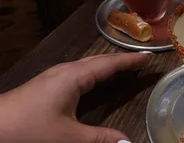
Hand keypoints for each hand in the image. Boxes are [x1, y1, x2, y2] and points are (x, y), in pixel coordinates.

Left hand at [0, 53, 148, 142]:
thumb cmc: (29, 130)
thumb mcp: (66, 137)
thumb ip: (99, 139)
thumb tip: (128, 142)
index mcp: (74, 76)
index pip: (109, 64)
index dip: (129, 61)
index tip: (147, 56)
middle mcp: (67, 71)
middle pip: (99, 60)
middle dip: (120, 60)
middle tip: (140, 60)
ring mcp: (56, 76)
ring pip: (88, 65)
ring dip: (107, 64)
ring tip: (123, 67)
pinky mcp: (49, 83)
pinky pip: (79, 72)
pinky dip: (95, 72)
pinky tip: (94, 79)